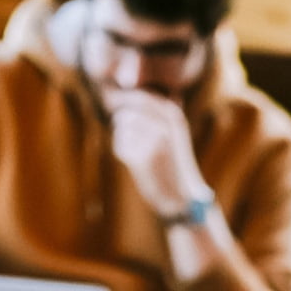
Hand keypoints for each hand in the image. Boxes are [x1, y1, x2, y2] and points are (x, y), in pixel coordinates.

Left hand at [106, 88, 208, 219]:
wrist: (180, 196)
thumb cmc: (171, 163)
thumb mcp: (173, 133)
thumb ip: (156, 112)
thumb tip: (125, 94)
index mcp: (174, 116)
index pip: (141, 96)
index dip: (123, 98)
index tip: (111, 101)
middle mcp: (165, 125)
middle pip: (127, 112)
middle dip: (120, 121)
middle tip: (123, 131)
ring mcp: (155, 141)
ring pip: (121, 129)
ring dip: (123, 139)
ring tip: (136, 151)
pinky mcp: (143, 158)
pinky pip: (119, 146)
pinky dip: (122, 153)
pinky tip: (135, 162)